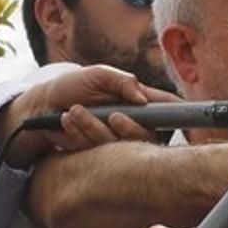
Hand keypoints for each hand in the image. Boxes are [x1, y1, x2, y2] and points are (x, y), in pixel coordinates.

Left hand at [0, 65, 180, 165]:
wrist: (41, 107)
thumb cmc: (70, 86)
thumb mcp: (97, 74)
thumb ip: (123, 81)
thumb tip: (143, 99)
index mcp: (138, 102)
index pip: (167, 107)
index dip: (181, 112)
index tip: (186, 116)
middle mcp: (131, 122)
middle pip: (146, 135)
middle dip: (129, 128)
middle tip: (114, 116)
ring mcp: (115, 139)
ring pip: (118, 144)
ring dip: (93, 127)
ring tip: (73, 112)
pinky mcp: (98, 153)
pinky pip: (96, 151)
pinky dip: (80, 134)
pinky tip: (67, 121)